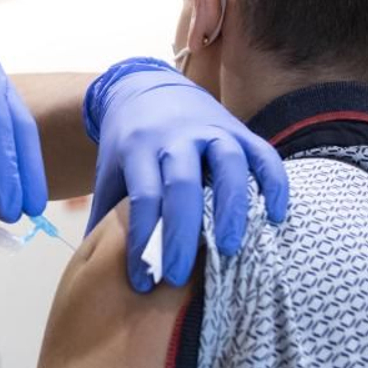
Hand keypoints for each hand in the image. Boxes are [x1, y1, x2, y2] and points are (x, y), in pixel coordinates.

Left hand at [83, 58, 287, 291]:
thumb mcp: (110, 170)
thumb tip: (91, 268)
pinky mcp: (240, 130)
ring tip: (230, 248)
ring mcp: (212, 130)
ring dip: (231, 208)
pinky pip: (263, 155)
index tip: (142, 281)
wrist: (148, 86)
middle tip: (179, 277)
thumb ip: (105, 214)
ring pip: (227, 165)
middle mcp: (177, 137)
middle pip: (183, 184)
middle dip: (182, 233)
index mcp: (139, 147)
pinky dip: (274, 184)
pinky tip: (276, 216)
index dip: (142, 240)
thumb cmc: (128, 142)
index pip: (143, 197)